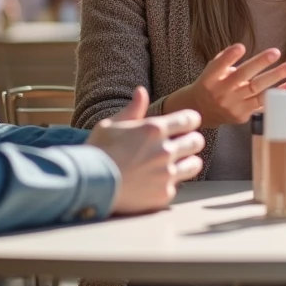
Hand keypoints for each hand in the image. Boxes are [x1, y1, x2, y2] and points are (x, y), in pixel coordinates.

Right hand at [87, 86, 204, 214]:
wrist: (88, 185)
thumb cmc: (97, 152)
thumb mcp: (110, 124)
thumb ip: (132, 109)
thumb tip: (141, 91)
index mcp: (154, 129)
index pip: (190, 119)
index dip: (190, 120)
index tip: (185, 124)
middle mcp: (165, 151)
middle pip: (197, 141)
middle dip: (191, 140)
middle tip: (181, 144)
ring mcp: (166, 174)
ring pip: (195, 164)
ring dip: (187, 162)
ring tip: (174, 164)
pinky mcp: (164, 194)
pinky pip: (177, 186)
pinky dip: (169, 183)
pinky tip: (155, 182)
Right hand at [166, 44, 285, 128]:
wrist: (201, 112)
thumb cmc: (210, 85)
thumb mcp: (210, 71)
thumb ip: (224, 60)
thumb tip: (240, 49)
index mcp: (210, 78)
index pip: (219, 66)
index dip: (229, 57)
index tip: (241, 47)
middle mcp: (221, 92)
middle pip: (242, 76)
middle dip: (260, 63)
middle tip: (276, 52)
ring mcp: (233, 105)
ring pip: (257, 91)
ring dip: (276, 78)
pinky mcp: (243, 115)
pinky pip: (263, 105)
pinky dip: (277, 95)